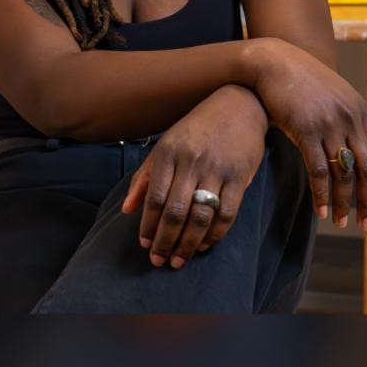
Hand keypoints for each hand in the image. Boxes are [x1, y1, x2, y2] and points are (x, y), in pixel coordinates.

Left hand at [122, 85, 267, 269]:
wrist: (239, 105)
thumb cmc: (197, 129)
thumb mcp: (166, 145)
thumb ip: (145, 177)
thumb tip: (126, 210)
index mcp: (169, 153)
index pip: (154, 198)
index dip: (147, 225)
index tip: (144, 245)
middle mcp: (191, 161)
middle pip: (175, 212)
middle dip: (165, 241)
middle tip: (159, 261)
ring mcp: (217, 169)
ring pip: (200, 216)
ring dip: (188, 244)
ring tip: (179, 260)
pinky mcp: (240, 177)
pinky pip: (226, 214)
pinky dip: (215, 235)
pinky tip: (204, 245)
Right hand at [247, 38, 366, 228]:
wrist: (274, 62)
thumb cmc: (301, 81)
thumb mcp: (333, 95)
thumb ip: (347, 118)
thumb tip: (354, 147)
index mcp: (360, 111)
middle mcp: (350, 118)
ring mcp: (329, 124)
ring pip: (344, 174)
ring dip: (345, 204)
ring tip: (343, 223)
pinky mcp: (305, 129)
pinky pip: (318, 170)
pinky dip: (321, 195)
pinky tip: (320, 211)